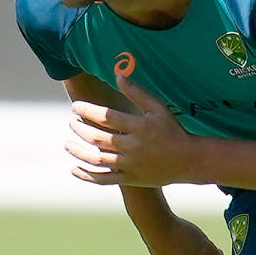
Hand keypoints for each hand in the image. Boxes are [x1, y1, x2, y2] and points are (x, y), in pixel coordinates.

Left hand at [66, 74, 194, 186]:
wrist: (188, 161)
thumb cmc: (172, 130)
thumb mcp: (158, 108)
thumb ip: (137, 92)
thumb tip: (118, 75)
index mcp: (139, 127)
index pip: (106, 117)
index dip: (87, 111)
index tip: (75, 107)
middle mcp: (133, 146)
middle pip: (98, 138)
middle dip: (80, 129)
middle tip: (71, 122)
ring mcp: (130, 165)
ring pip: (97, 159)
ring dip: (78, 151)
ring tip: (67, 143)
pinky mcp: (130, 179)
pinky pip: (104, 179)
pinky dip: (87, 175)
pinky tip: (74, 168)